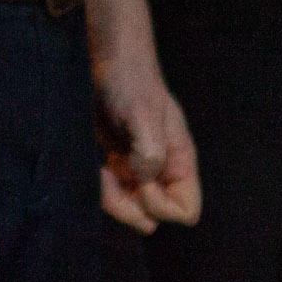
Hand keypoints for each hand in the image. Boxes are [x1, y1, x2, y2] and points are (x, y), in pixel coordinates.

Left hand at [94, 47, 201, 232]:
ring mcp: (137, 169)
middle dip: (131, 208)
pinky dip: (102, 190)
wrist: (107, 64)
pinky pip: (113, 193)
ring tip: (101, 172)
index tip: (142, 181)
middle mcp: (161, 172)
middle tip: (111, 177)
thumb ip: (150, 153)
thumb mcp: (144, 116)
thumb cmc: (131, 85)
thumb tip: (143, 182)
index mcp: (179, 164)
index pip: (186, 212)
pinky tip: (96, 169)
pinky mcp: (116, 163)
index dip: (163, 207)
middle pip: (154, 216)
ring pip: (131, 208)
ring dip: (113, 199)